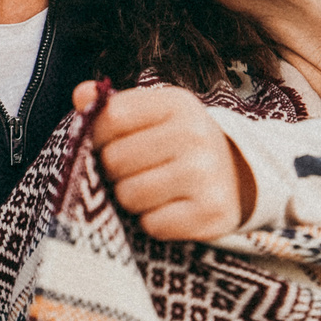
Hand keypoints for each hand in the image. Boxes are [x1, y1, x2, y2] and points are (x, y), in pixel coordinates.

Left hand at [74, 81, 255, 239]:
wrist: (239, 177)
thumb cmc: (181, 144)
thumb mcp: (154, 116)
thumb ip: (113, 107)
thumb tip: (81, 95)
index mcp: (177, 104)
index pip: (111, 117)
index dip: (97, 136)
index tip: (108, 144)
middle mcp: (195, 134)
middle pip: (115, 160)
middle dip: (115, 172)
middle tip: (135, 172)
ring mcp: (206, 174)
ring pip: (130, 196)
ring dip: (132, 200)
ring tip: (152, 191)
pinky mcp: (210, 212)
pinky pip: (153, 225)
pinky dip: (154, 222)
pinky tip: (170, 209)